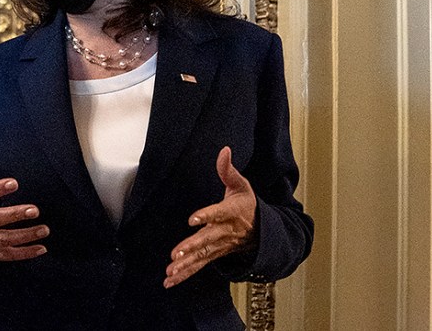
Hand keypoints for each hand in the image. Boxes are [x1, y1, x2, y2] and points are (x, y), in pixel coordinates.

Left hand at [164, 147, 256, 288]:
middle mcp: (224, 231)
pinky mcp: (214, 254)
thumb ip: (228, 170)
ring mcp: (219, 246)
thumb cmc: (247, 204)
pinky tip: (170, 280)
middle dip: (191, 247)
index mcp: (230, 212)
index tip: (192, 219)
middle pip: (207, 240)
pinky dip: (184, 275)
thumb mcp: (241, 185)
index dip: (206, 216)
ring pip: (202, 257)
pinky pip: (199, 266)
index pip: (218, 213)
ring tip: (170, 271)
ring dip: (186, 265)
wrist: (262, 230)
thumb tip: (224, 150)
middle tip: (176, 254)